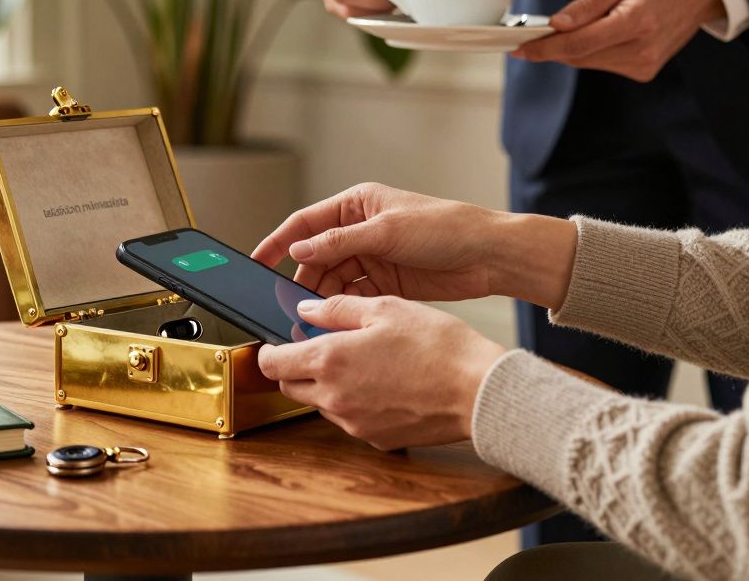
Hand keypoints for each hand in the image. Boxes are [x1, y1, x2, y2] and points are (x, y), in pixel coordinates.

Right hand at [252, 183, 576, 309]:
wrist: (490, 256)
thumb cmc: (445, 228)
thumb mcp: (386, 232)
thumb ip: (338, 242)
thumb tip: (298, 249)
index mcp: (355, 205)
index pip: (305, 224)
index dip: (278, 243)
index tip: (255, 261)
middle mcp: (359, 230)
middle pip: (316, 257)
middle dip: (300, 279)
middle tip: (284, 304)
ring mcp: (372, 257)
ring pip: (332, 279)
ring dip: (320, 298)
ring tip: (307, 318)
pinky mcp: (386, 282)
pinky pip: (352, 296)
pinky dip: (341, 309)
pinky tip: (332, 322)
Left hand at [258, 296, 506, 449]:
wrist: (478, 391)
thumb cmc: (438, 345)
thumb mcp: (384, 309)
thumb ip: (337, 309)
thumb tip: (305, 310)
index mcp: (329, 361)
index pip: (271, 363)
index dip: (270, 350)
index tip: (279, 342)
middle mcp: (334, 397)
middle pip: (291, 386)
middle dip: (296, 367)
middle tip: (321, 347)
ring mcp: (353, 423)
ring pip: (320, 403)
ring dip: (327, 384)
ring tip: (362, 362)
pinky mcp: (375, 438)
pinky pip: (350, 419)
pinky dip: (355, 402)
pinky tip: (383, 383)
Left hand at [512, 0, 724, 81]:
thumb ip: (587, 4)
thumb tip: (557, 25)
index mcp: (637, 22)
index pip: (579, 44)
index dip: (545, 48)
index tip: (519, 49)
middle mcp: (642, 49)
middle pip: (579, 56)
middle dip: (554, 46)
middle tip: (535, 33)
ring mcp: (645, 65)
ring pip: (588, 62)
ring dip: (574, 47)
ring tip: (586, 22)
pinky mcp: (644, 72)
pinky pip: (603, 64)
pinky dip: (593, 50)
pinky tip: (605, 32)